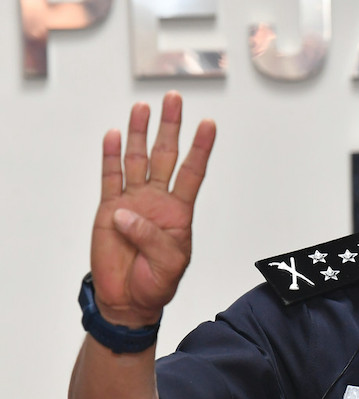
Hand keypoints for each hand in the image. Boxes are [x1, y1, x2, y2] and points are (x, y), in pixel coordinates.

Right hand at [90, 91, 215, 326]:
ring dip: (139, 133)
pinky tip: (113, 135)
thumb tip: (126, 212)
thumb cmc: (157, 281)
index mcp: (180, 210)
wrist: (129, 299)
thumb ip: (151, 236)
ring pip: (137, 159)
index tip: (209, 124)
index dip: (201, 148)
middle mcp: (158, 199)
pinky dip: (111, 156)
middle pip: (165, 155)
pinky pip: (110, 177)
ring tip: (142, 107)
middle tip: (174, 99)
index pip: (193, 171)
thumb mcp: (169, 262)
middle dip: (170, 126)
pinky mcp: (108, 209)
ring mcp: (133, 201)